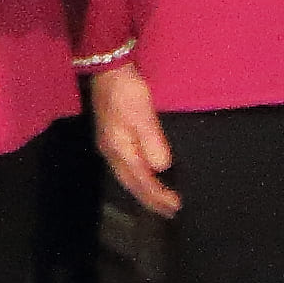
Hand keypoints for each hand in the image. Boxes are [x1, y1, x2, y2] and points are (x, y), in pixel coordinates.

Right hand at [90, 65, 175, 211]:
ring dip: (143, 191)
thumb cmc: (128, 93)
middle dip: (150, 200)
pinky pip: (126, 168)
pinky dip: (137, 179)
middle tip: (169, 212)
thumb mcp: (144, 116)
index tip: (175, 206)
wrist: (107, 70)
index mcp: (120, 150)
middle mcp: (111, 153)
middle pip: (131, 184)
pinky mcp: (111, 138)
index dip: (158, 196)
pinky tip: (144, 177)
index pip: (142, 181)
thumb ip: (153, 143)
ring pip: (127, 178)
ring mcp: (109, 146)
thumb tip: (162, 168)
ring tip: (158, 201)